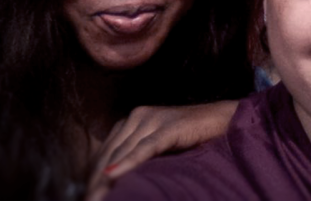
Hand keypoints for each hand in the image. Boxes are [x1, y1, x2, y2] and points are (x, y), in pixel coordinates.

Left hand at [85, 101, 237, 200]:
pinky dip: (128, 163)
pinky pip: (144, 148)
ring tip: (96, 197)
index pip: (106, 151)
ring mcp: (151, 119)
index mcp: (131, 121)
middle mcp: (136, 116)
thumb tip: (117, 179)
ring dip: (106, 178)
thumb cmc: (193, 138)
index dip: (94, 174)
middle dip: (96, 180)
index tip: (86, 195)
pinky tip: (114, 174)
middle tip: (88, 200)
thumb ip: (140, 157)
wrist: (223, 120)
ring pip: (122, 151)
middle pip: (110, 152)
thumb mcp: (160, 149)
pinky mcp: (167, 127)